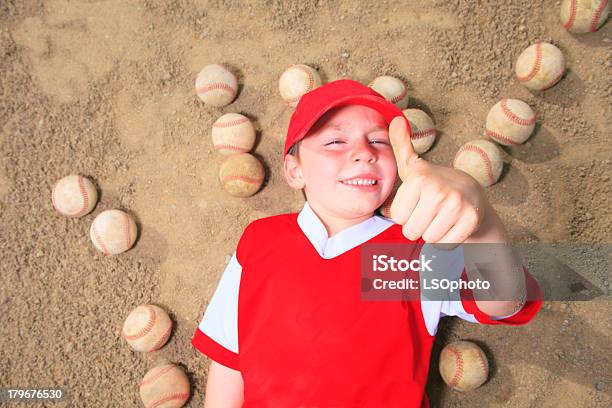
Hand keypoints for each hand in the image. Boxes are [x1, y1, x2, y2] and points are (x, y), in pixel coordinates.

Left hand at [388, 116, 487, 242]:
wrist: (474, 197)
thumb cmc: (435, 184)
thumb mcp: (414, 166)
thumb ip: (401, 146)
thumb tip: (395, 120)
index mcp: (419, 178)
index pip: (397, 217)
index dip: (406, 213)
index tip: (418, 202)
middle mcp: (437, 189)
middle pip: (411, 230)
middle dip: (418, 225)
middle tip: (430, 212)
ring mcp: (456, 205)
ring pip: (428, 239)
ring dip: (433, 233)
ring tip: (441, 217)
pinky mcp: (470, 220)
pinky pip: (445, 245)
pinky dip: (447, 240)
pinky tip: (452, 225)